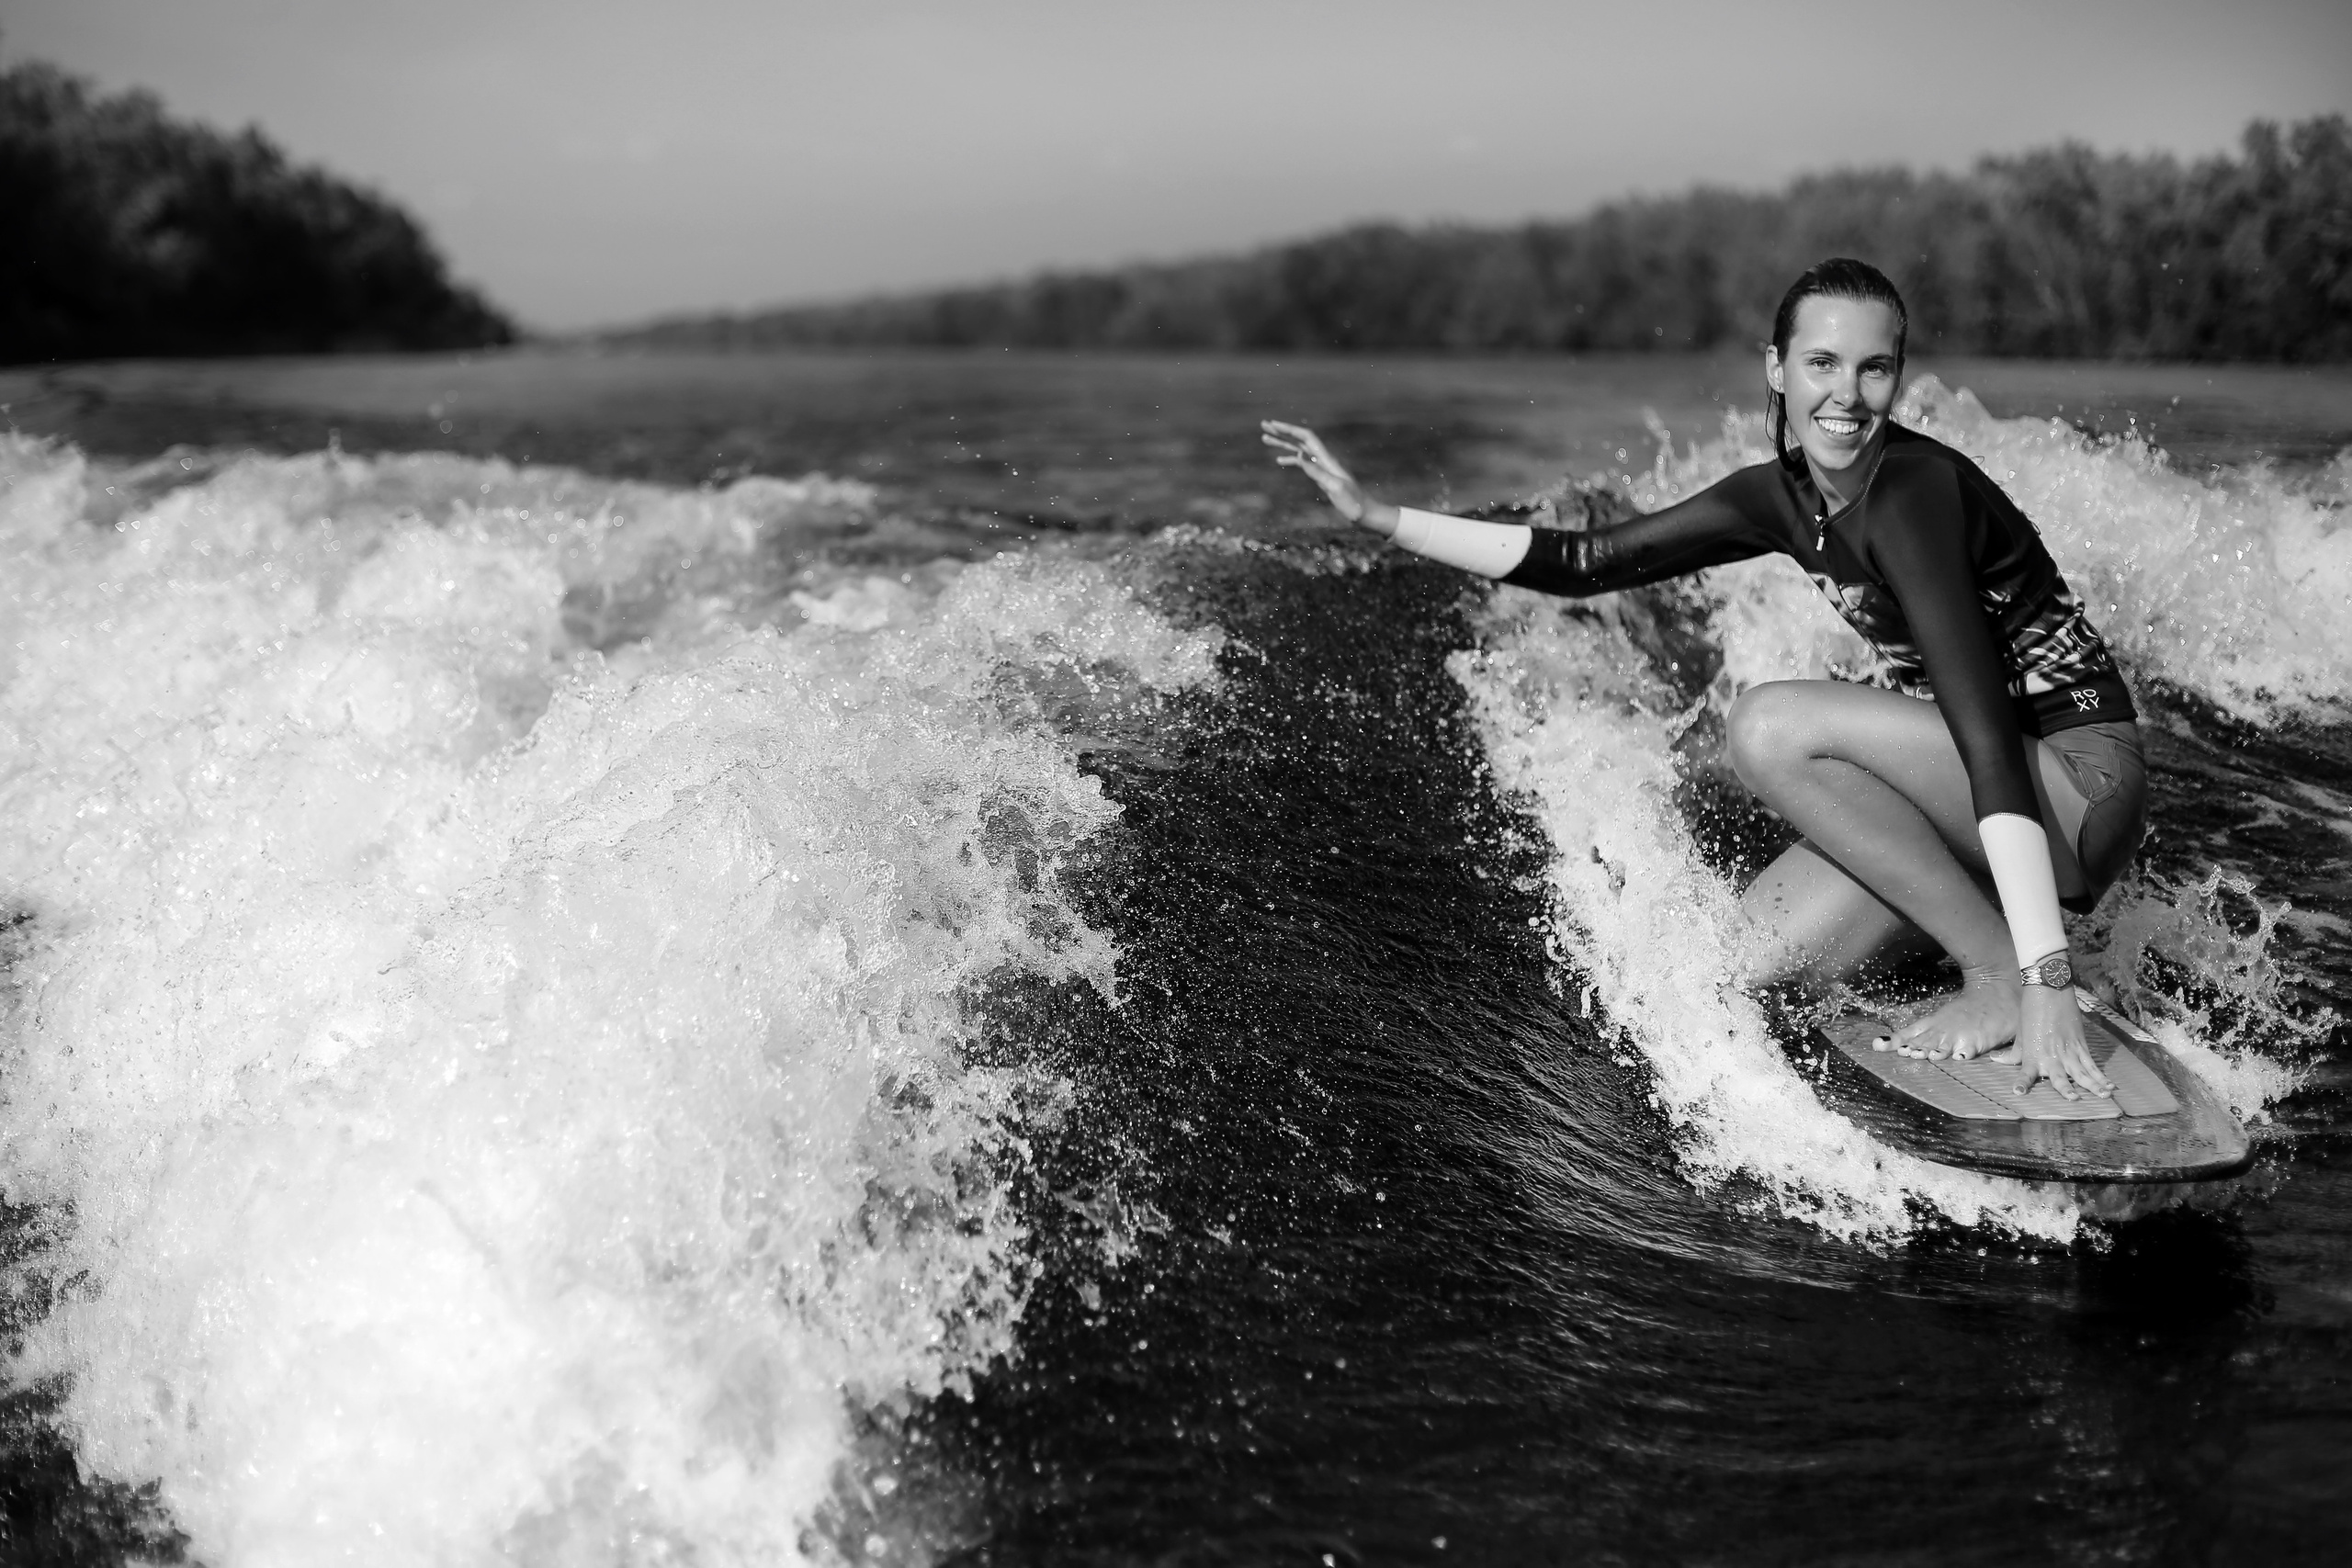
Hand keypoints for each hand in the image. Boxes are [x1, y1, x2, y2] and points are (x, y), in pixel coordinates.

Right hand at [1260, 420, 1380, 530]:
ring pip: (1300, 450)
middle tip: (1264, 425)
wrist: (1366, 513)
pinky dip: (1291, 459)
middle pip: (1301, 440)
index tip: (1273, 425)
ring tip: (1265, 438)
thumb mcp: (1334, 488)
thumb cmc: (1353, 503)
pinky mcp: (1322, 477)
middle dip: (1282, 432)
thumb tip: (1299, 455)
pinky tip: (1279, 461)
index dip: (1289, 429)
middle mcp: (1325, 459)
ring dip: (1283, 443)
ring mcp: (1323, 467)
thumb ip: (1317, 472)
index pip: (1306, 437)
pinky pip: (1304, 463)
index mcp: (1327, 460)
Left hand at [2012, 984, 2113, 1100]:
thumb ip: (2013, 1052)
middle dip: (2067, 1089)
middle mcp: (2051, 1056)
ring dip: (2093, 1085)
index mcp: (2032, 1054)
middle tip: (2074, 1099)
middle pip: (2060, 1077)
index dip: (2023, 1083)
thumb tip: (1996, 1060)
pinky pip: (2091, 1063)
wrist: (2048, 991)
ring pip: (2082, 1073)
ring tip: (2104, 1095)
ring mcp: (2068, 1051)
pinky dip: (2100, 1074)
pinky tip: (2109, 1084)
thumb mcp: (2020, 1033)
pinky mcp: (2081, 1044)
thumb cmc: (2030, 1011)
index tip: (2018, 1092)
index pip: (2025, 1073)